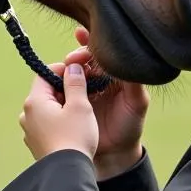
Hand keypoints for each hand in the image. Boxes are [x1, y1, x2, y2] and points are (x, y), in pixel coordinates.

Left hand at [19, 62, 97, 163]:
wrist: (67, 175)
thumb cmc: (75, 138)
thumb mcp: (80, 105)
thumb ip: (75, 83)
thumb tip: (72, 67)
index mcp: (34, 101)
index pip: (45, 73)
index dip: (63, 70)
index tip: (79, 74)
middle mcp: (27, 115)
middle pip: (46, 91)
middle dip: (64, 90)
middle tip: (83, 94)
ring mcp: (30, 131)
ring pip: (47, 109)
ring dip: (62, 107)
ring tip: (80, 113)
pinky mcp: (36, 144)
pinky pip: (47, 125)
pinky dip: (59, 122)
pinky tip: (73, 129)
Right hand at [67, 27, 148, 179]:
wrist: (115, 155)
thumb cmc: (129, 127)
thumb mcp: (137, 103)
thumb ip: (134, 82)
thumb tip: (127, 58)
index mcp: (112, 75)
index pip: (100, 53)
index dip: (90, 43)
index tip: (81, 35)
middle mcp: (96, 80)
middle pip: (82, 60)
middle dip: (76, 56)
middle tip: (72, 59)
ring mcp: (81, 92)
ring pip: (69, 73)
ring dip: (64, 69)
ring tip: (64, 69)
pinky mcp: (69, 104)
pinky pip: (60, 90)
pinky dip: (56, 84)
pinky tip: (53, 81)